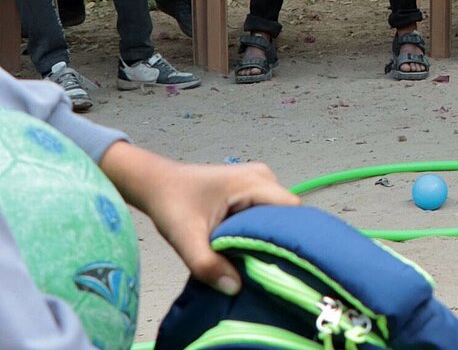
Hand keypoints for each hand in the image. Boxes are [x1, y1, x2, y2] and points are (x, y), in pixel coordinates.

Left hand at [101, 143, 299, 295]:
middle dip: (278, 239)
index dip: (290, 236)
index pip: (291, 210)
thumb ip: (206, 264)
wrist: (156, 184)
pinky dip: (261, 230)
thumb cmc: (171, 204)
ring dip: (269, 236)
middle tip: (265, 267)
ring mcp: (261, 180)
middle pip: (288, 213)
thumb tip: (235, 288)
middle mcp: (264, 177)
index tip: (280, 263)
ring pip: (279, 215)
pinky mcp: (254, 188)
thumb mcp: (184, 237)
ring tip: (254, 258)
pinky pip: (269, 212)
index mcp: (254, 181)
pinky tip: (248, 246)